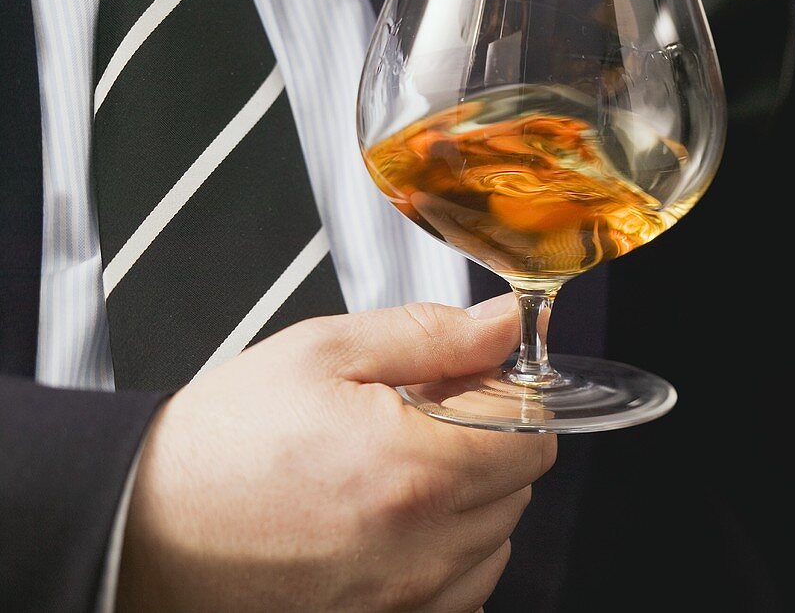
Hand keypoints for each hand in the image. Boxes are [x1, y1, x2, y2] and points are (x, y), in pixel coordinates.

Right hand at [116, 294, 555, 611]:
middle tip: (421, 422)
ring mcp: (406, 601)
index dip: (508, 400)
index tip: (470, 388)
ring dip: (469, 501)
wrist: (145, 527)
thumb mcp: (324, 354)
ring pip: (496, 543)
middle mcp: (421, 548)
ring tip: (398, 473)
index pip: (533, 436)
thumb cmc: (223, 444)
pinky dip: (446, 556)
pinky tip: (393, 524)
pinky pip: (463, 593)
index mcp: (415, 468)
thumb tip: (505, 323)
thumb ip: (433, 336)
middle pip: (519, 489)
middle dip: (486, 444)